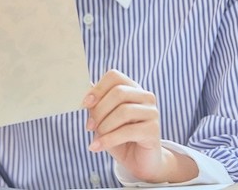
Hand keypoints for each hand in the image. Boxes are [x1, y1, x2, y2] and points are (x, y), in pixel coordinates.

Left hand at [82, 70, 197, 182]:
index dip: (98, 89)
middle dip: (99, 110)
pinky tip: (97, 146)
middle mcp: (145, 96)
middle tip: (90, 126)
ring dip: (104, 126)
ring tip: (96, 137)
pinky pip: (127, 131)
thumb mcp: (104, 119)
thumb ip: (97, 104)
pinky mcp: (153, 129)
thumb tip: (84, 90)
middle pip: (118, 93)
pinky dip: (108, 140)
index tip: (85, 104)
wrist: (139, 162)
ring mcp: (152, 112)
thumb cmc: (120, 138)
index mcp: (132, 88)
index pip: (114, 76)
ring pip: (123, 111)